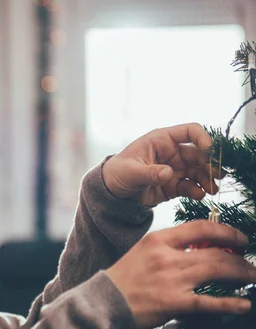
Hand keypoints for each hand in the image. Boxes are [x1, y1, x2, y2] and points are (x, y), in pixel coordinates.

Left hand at [102, 123, 221, 205]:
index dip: (203, 138)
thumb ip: (150, 172)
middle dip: (210, 163)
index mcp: (161, 140)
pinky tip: (199, 195)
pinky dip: (197, 191)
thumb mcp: (131, 172)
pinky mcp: (174, 185)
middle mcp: (172, 153)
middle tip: (219, 174)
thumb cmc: (118, 173)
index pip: (189, 131)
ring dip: (208, 179)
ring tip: (212, 189)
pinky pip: (191, 186)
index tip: (210, 150)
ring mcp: (175, 169)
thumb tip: (168, 173)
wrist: (112, 192)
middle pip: (199, 154)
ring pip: (198, 171)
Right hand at [106, 220, 255, 328]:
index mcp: (156, 240)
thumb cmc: (120, 281)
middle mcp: (166, 257)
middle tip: (251, 263)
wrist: (101, 303)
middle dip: (240, 257)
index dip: (225, 232)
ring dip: (241, 274)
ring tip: (253, 277)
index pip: (199, 228)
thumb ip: (166, 250)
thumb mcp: (140, 254)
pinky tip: (244, 305)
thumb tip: (196, 252)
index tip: (239, 238)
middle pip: (215, 251)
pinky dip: (230, 303)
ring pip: (217, 270)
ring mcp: (171, 279)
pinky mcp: (173, 302)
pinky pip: (209, 302)